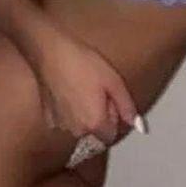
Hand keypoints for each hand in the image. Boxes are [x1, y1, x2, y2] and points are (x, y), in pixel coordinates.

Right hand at [33, 30, 138, 145]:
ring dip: (82, 112)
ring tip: (80, 85)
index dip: (113, 115)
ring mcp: (59, 125)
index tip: (107, 97)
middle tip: (95, 88)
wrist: (50, 52)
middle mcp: (76, 130)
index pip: (110, 134)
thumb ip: (126, 105)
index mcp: (94, 124)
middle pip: (94, 131)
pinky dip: (67, 109)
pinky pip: (64, 118)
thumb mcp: (113, 80)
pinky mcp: (48, 116)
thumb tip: (137, 123)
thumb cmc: (82, 63)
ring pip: (78, 125)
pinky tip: (67, 88)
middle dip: (98, 114)